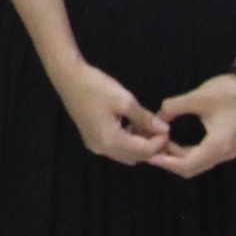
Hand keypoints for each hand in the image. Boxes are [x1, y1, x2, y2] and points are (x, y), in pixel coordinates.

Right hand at [50, 59, 172, 164]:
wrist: (68, 78)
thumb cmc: (97, 88)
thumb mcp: (126, 101)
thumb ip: (146, 119)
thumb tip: (164, 129)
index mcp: (111, 142)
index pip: (145, 151)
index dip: (160, 142)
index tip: (168, 128)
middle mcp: (103, 150)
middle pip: (136, 157)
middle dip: (151, 147)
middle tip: (160, 130)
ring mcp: (95, 146)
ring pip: (126, 155)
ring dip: (140, 146)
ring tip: (147, 127)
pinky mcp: (91, 139)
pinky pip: (116, 149)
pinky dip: (128, 143)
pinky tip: (131, 126)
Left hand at [147, 71, 235, 177]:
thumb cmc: (229, 91)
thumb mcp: (198, 97)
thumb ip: (173, 108)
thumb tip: (156, 117)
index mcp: (218, 145)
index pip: (187, 165)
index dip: (165, 162)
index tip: (147, 154)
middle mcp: (224, 153)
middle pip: (192, 168)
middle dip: (169, 161)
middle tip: (148, 149)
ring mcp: (227, 150)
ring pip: (197, 162)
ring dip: (177, 157)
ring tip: (156, 144)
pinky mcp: (226, 144)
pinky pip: (203, 155)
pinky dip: (186, 152)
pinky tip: (171, 141)